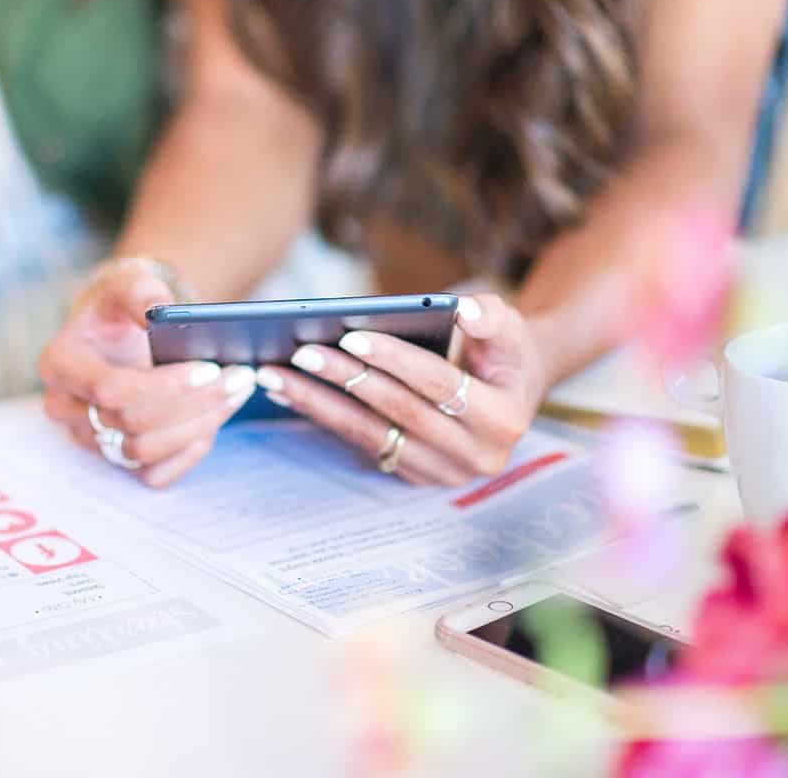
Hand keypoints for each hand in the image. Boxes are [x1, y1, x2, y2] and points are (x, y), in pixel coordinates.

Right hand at [39, 261, 255, 486]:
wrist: (116, 334)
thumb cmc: (118, 308)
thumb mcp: (126, 284)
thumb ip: (141, 293)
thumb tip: (160, 317)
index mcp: (60, 363)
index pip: (110, 389)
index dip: (163, 386)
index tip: (208, 368)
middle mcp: (65, 408)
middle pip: (132, 423)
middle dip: (193, 403)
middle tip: (239, 378)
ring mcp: (88, 439)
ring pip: (143, 452)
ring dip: (198, 426)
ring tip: (235, 394)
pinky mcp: (113, 459)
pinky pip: (152, 476)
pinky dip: (187, 455)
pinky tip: (213, 424)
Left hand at [253, 294, 546, 485]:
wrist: (510, 393)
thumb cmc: (504, 352)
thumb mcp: (511, 327)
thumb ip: (491, 316)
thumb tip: (465, 311)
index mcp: (503, 419)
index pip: (440, 384)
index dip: (396, 359)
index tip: (351, 334)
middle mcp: (475, 456)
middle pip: (399, 411)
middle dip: (347, 379)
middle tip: (301, 352)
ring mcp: (442, 473)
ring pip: (371, 433)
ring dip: (319, 404)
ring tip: (276, 376)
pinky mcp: (413, 475)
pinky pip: (362, 442)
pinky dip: (324, 415)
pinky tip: (290, 393)